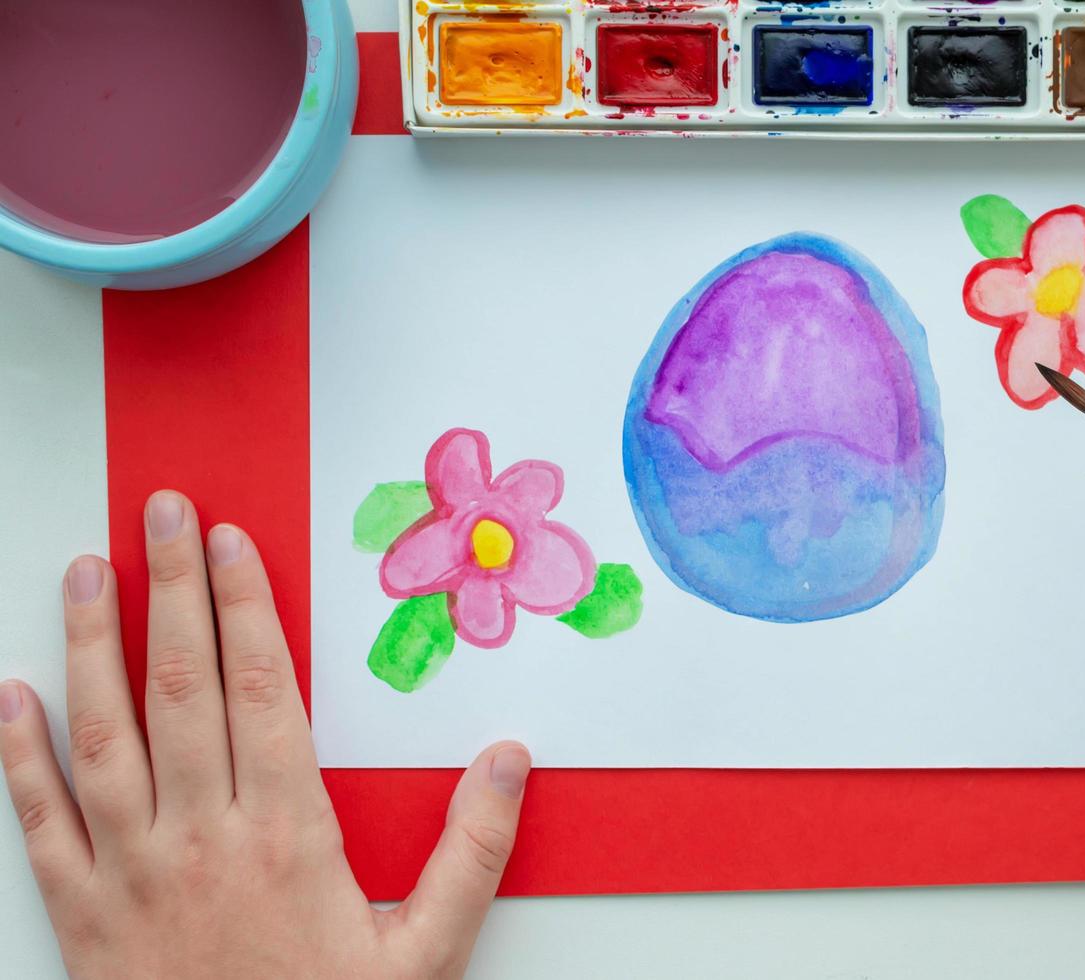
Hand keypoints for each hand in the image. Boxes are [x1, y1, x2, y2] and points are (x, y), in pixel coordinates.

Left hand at [0, 490, 529, 978]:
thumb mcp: (427, 953)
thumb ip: (473, 851)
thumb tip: (512, 760)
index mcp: (287, 835)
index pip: (259, 691)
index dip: (242, 606)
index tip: (229, 542)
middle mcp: (199, 838)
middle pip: (180, 685)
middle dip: (169, 587)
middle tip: (158, 513)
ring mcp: (130, 873)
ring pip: (102, 733)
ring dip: (89, 644)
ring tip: (84, 572)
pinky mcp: (82, 914)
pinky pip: (40, 820)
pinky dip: (20, 753)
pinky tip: (11, 695)